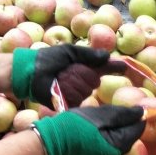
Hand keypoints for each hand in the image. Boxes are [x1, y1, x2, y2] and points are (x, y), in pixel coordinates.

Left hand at [11, 45, 125, 107]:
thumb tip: (107, 56)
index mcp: (85, 67)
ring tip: (59, 78)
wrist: (29, 73)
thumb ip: (88, 54)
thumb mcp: (69, 51)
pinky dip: (68, 91)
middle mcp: (84, 80)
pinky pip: (77, 98)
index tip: (125, 67)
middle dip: (83, 74)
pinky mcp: (69, 103)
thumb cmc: (47, 59)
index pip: (105, 68)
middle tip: (69, 70)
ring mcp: (77, 92)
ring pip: (86, 90)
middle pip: (95, 81)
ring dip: (73, 82)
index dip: (115, 68)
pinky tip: (59, 87)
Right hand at [32, 106, 144, 154]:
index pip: (137, 130)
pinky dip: (109, 137)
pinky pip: (108, 147)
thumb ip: (123, 114)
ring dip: (119, 130)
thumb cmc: (77, 124)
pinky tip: (102, 127)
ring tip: (112, 117)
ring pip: (118, 142)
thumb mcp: (101, 115)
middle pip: (129, 137)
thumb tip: (143, 112)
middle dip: (129, 124)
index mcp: (117, 146)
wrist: (53, 138)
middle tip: (124, 109)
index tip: (140, 106)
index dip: (139, 117)